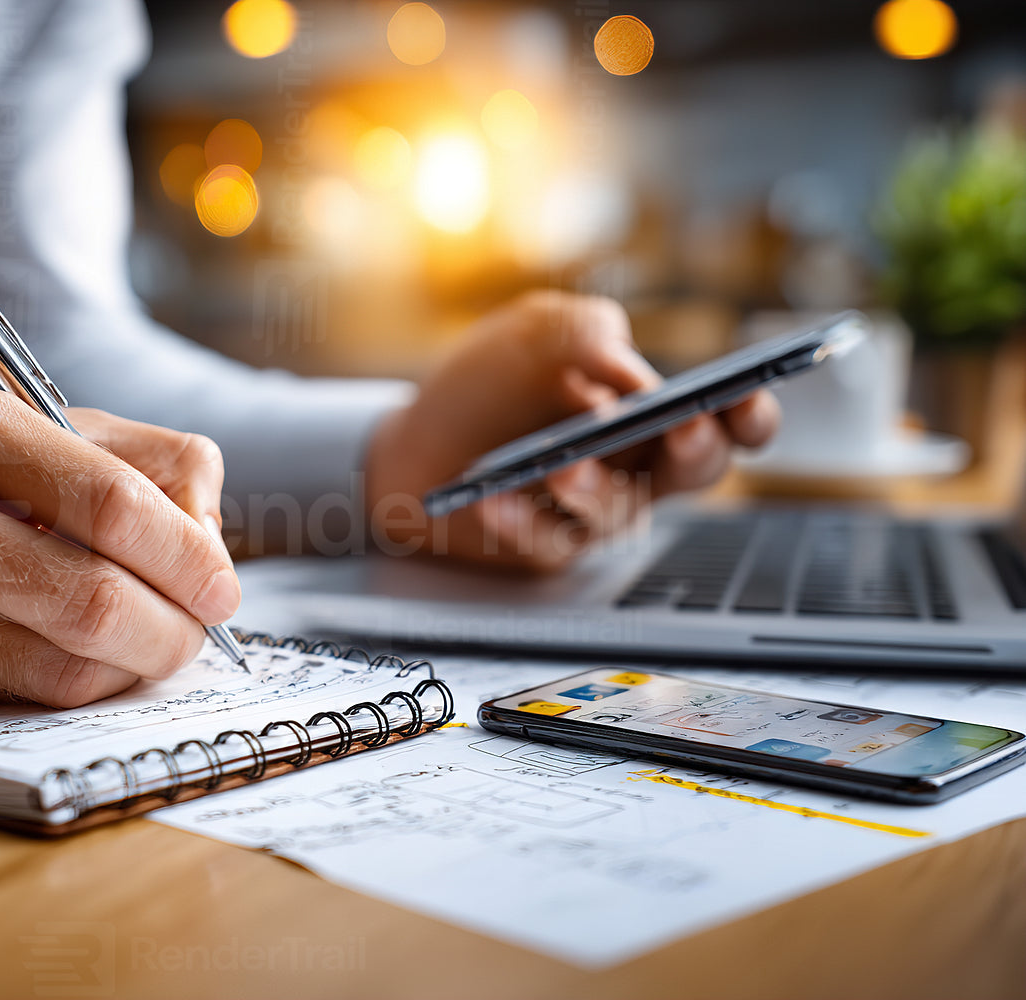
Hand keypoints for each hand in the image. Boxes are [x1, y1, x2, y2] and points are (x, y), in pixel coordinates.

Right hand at [0, 379, 238, 709]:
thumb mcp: (23, 426)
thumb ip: (137, 459)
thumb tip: (212, 537)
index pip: (113, 500)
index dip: (191, 555)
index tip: (220, 584)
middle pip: (96, 600)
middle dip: (176, 628)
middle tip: (198, 628)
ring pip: (66, 669)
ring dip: (136, 668)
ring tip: (149, 643)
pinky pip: (22, 700)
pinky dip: (78, 687)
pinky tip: (85, 658)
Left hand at [365, 291, 779, 570]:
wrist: (415, 442)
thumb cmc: (489, 383)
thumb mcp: (535, 330)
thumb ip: (588, 328)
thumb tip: (631, 371)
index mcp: (651, 409)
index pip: (725, 418)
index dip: (749, 413)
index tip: (748, 396)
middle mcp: (637, 464)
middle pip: (696, 471)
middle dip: (698, 451)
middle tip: (685, 429)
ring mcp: (595, 509)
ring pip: (622, 511)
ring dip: (597, 487)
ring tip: (564, 466)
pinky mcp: (549, 544)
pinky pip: (548, 541)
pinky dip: (520, 520)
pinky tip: (495, 499)